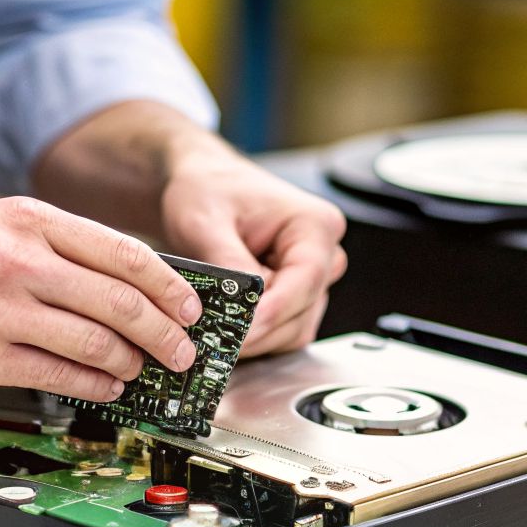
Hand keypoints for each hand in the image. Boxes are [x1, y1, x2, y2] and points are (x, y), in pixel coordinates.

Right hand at [0, 196, 201, 400]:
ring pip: (95, 342)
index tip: (191, 308)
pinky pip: (55, 375)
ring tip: (140, 371)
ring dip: (129, 363)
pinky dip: (92, 385)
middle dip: (165, 334)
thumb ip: (48, 246)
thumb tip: (117, 280)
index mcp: (27, 220)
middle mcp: (18, 260)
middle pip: (122, 302)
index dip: (170, 287)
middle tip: (182, 352)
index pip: (125, 254)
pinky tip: (103, 387)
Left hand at [159, 147, 347, 354]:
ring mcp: (313, 279)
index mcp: (314, 225)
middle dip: (258, 330)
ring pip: (294, 329)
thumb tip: (239, 307)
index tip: (240, 333)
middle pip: (302, 312)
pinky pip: (283, 331)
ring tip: (213, 330)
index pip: (305, 281)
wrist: (201, 189)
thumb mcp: (205, 222)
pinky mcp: (297, 298)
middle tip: (212, 338)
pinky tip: (224, 326)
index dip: (272, 312)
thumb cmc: (207, 191)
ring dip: (256, 337)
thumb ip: (226, 263)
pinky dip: (255, 335)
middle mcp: (325, 254)